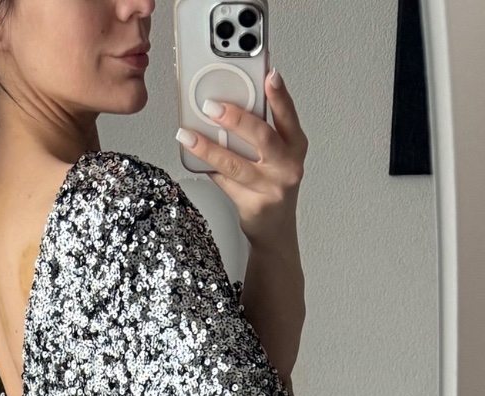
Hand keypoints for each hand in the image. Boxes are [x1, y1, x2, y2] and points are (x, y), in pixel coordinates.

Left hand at [176, 69, 307, 247]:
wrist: (276, 230)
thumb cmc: (274, 184)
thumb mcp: (278, 154)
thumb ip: (261, 130)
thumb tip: (229, 100)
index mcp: (295, 146)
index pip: (288, 116)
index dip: (280, 96)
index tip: (269, 75)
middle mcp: (288, 166)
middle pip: (262, 137)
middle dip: (236, 118)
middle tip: (211, 106)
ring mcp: (271, 188)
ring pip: (236, 164)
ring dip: (208, 147)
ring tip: (188, 135)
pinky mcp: (254, 206)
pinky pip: (225, 183)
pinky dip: (208, 169)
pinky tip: (194, 157)